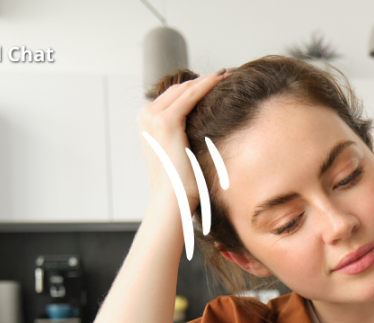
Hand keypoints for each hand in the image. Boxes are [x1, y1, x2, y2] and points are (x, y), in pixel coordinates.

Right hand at [137, 69, 228, 212]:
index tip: (218, 80)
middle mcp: (146, 114)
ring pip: (185, 89)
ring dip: (207, 80)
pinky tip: (222, 79)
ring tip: (227, 75)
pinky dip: (207, 85)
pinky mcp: (166, 121)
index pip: (174, 95)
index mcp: (147, 120)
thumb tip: (205, 121)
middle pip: (179, 88)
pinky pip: (191, 95)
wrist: (173, 198)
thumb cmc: (181, 180)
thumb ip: (184, 132)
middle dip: (202, 81)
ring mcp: (153, 116)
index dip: (196, 86)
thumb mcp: (180, 149)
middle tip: (226, 74)